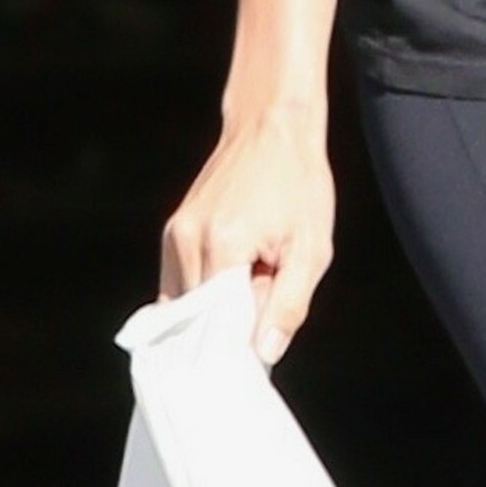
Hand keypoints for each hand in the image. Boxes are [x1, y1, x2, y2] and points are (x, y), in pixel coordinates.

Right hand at [160, 104, 334, 364]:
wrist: (273, 127)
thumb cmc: (299, 182)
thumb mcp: (312, 247)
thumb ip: (288, 305)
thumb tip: (263, 355)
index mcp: (222, 246)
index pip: (214, 331)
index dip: (237, 351)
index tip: (256, 359)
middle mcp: (187, 242)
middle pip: (197, 322)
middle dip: (230, 328)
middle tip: (265, 303)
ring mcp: (175, 236)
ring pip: (187, 306)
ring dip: (218, 309)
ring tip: (256, 277)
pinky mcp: (173, 232)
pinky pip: (181, 285)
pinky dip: (205, 294)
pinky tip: (238, 274)